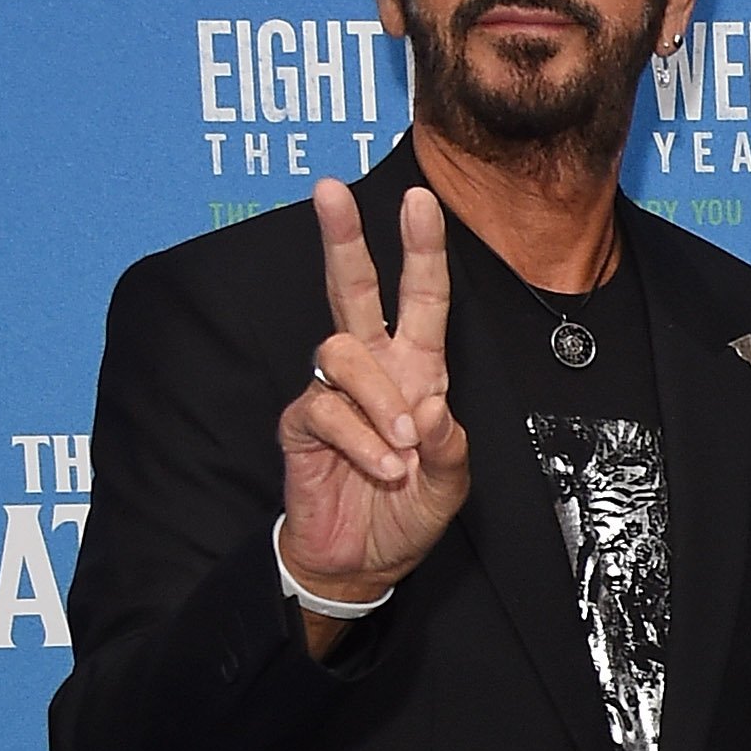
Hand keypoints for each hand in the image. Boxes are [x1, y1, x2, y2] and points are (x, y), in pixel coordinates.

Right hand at [276, 182, 469, 657]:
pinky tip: (380, 467)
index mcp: (419, 369)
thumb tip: (428, 409)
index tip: (419, 198)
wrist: (364, 561)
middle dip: (343, 238)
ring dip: (379, 400)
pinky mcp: (301, 423)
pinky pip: (324, 409)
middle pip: (351, 289)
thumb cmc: (410, 511)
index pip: (421, 298)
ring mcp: (333, 393)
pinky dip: (360, 440)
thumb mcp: (450, 483)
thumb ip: (448, 446)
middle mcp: (374, 369)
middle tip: (329, 189)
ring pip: (342, 351)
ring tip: (402, 451)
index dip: (421, 249)